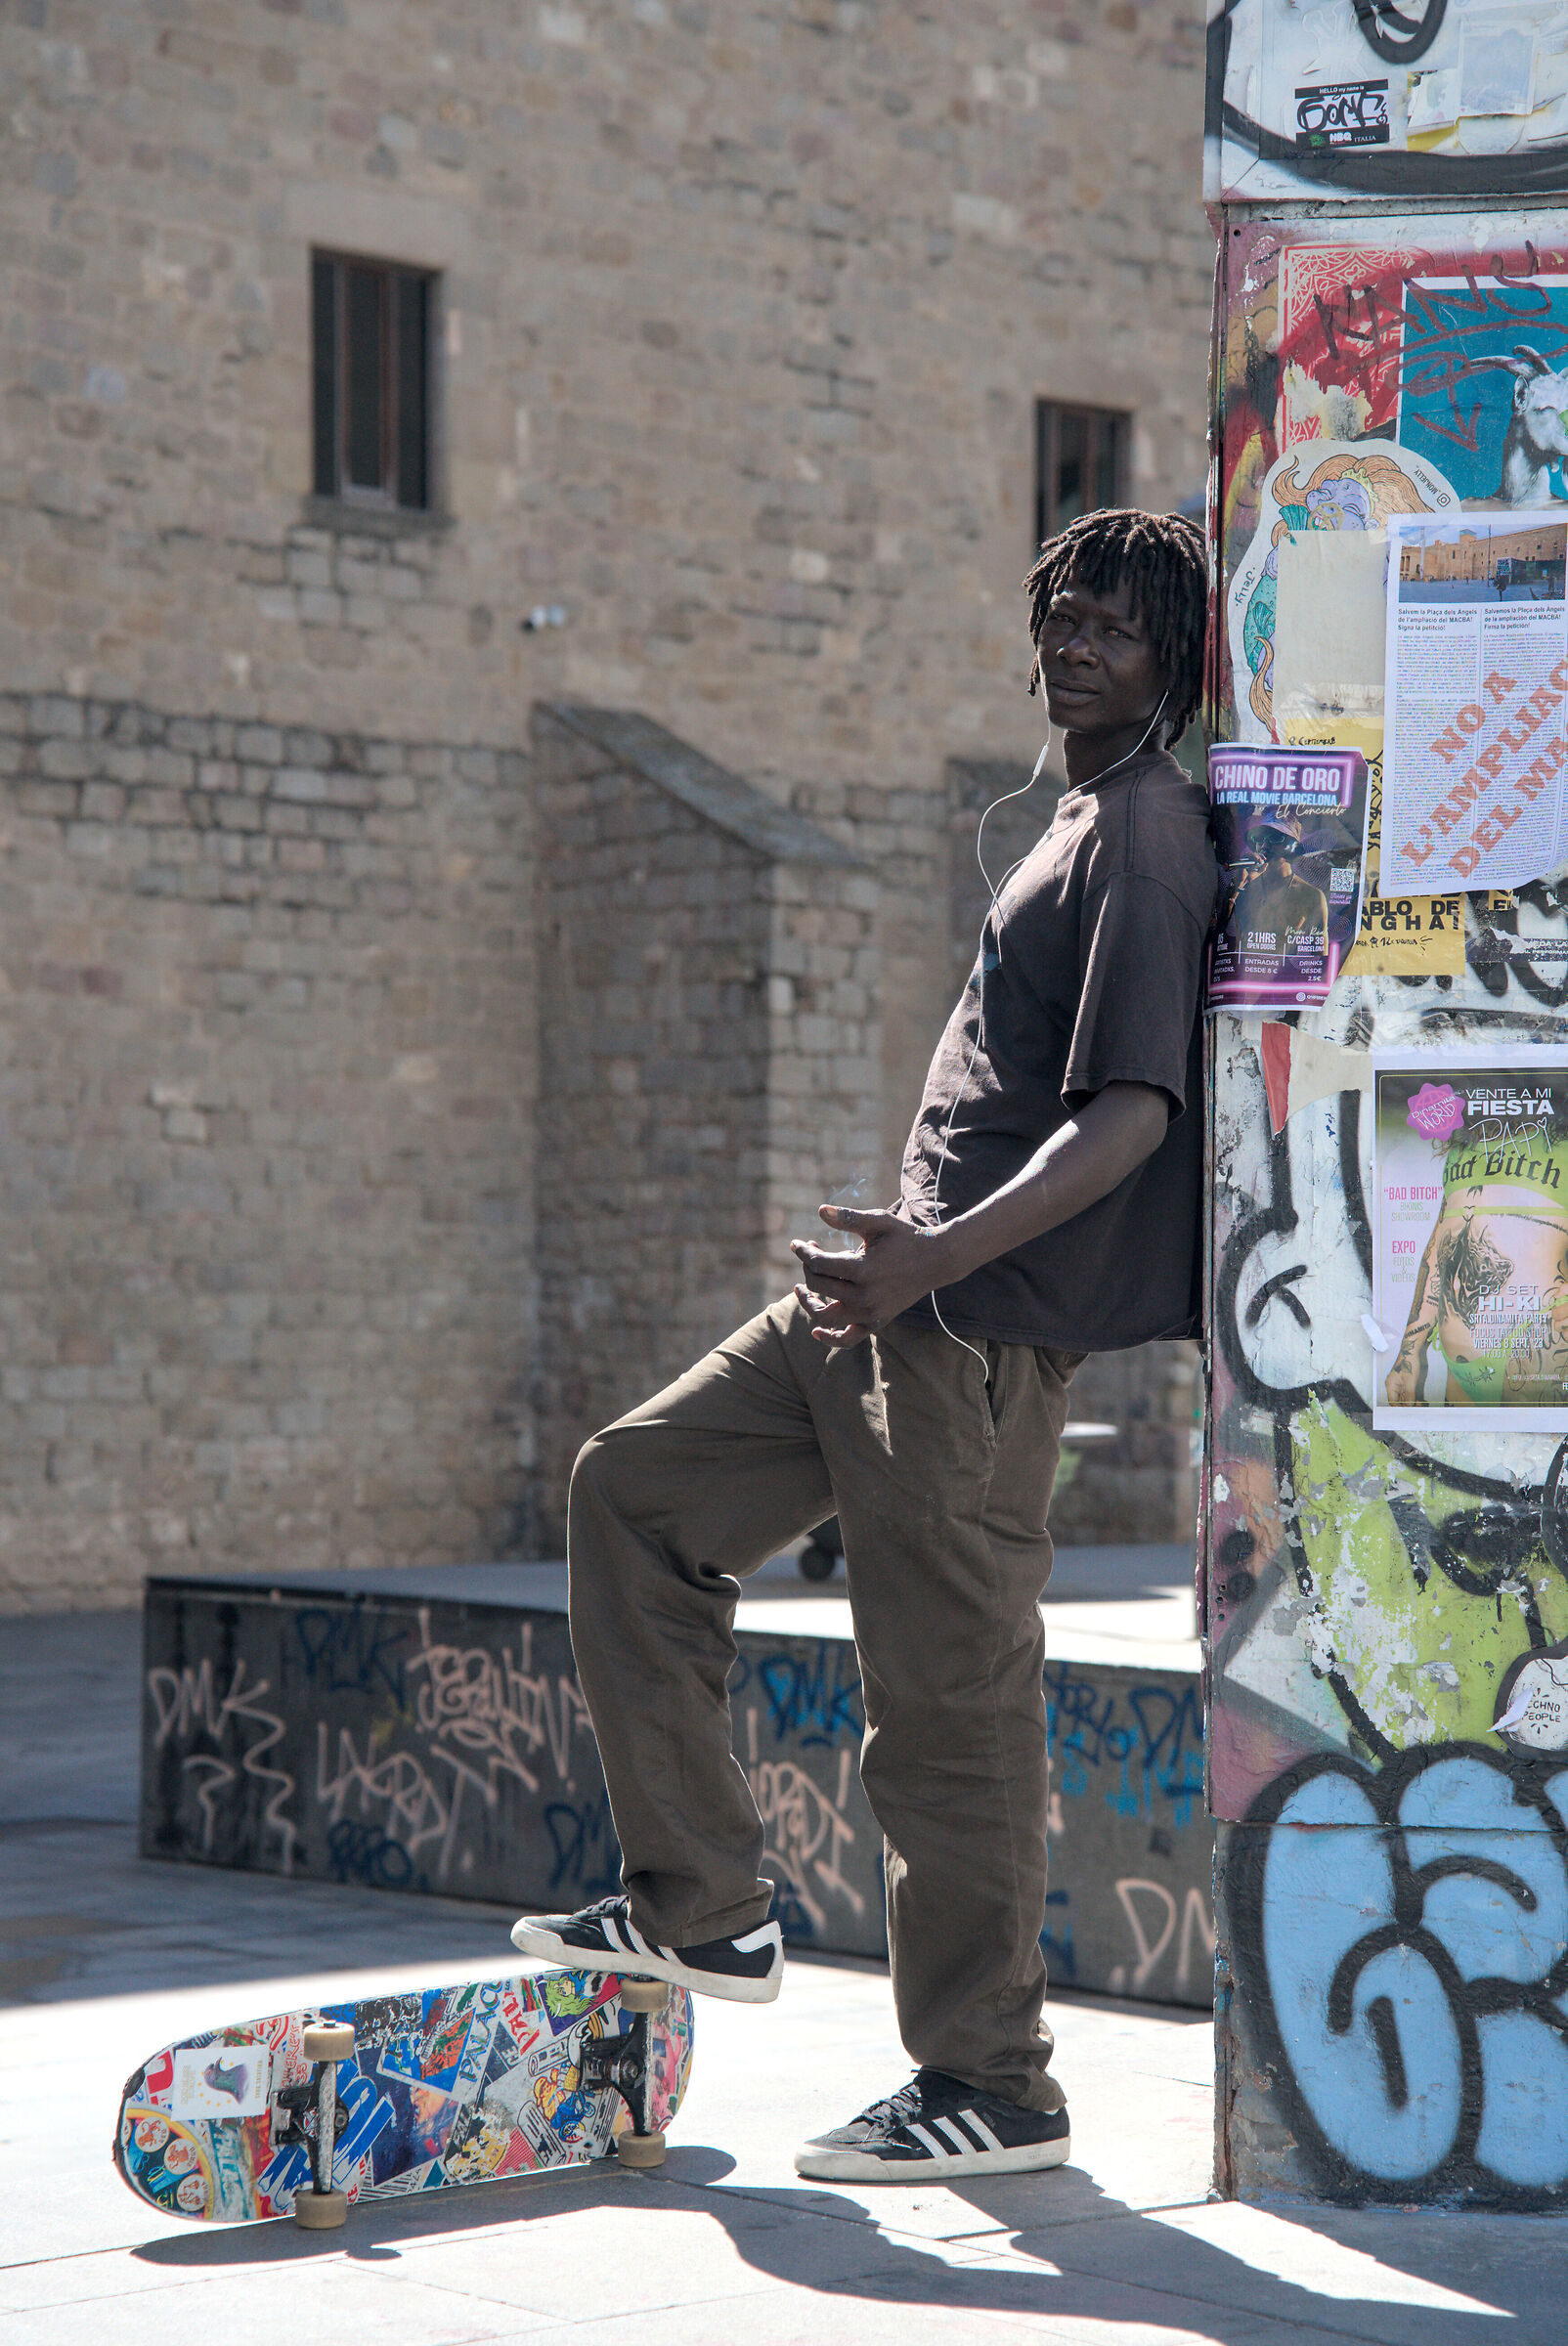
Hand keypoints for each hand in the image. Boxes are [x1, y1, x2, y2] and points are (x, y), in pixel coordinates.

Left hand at [790, 1205, 950, 1348]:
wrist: (936, 1261)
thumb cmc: (904, 1237)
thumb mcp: (878, 1221)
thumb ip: (849, 1218)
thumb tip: (820, 1211)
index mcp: (863, 1269)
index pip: (818, 1264)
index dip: (803, 1252)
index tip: (797, 1244)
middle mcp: (864, 1296)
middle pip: (819, 1286)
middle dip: (808, 1268)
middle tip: (810, 1254)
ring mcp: (870, 1313)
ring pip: (825, 1316)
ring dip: (809, 1303)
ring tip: (800, 1289)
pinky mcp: (876, 1322)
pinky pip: (847, 1340)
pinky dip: (830, 1339)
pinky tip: (816, 1331)